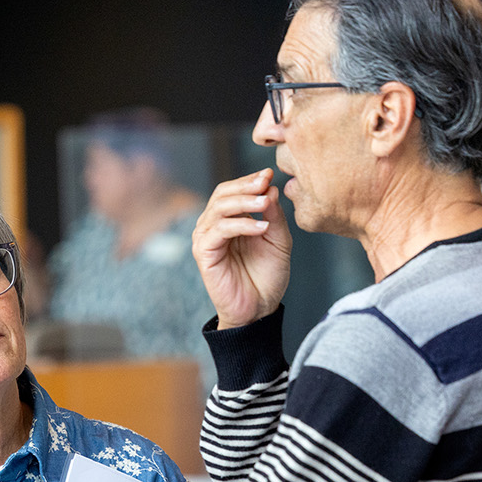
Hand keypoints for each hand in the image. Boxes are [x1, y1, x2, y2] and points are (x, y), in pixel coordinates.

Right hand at [191, 169, 291, 328]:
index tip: (270, 174)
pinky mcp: (204, 252)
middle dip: (245, 186)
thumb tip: (270, 187)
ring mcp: (206, 238)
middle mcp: (214, 225)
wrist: (259, 308)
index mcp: (230, 219)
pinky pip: (219, 229)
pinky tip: (261, 228)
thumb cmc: (267, 276)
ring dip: (244, 202)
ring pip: (219, 208)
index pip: (233, 190)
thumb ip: (274, 215)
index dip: (249, 180)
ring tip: (266, 204)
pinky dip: (242, 225)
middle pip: (222, 193)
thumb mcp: (278, 240)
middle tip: (266, 183)